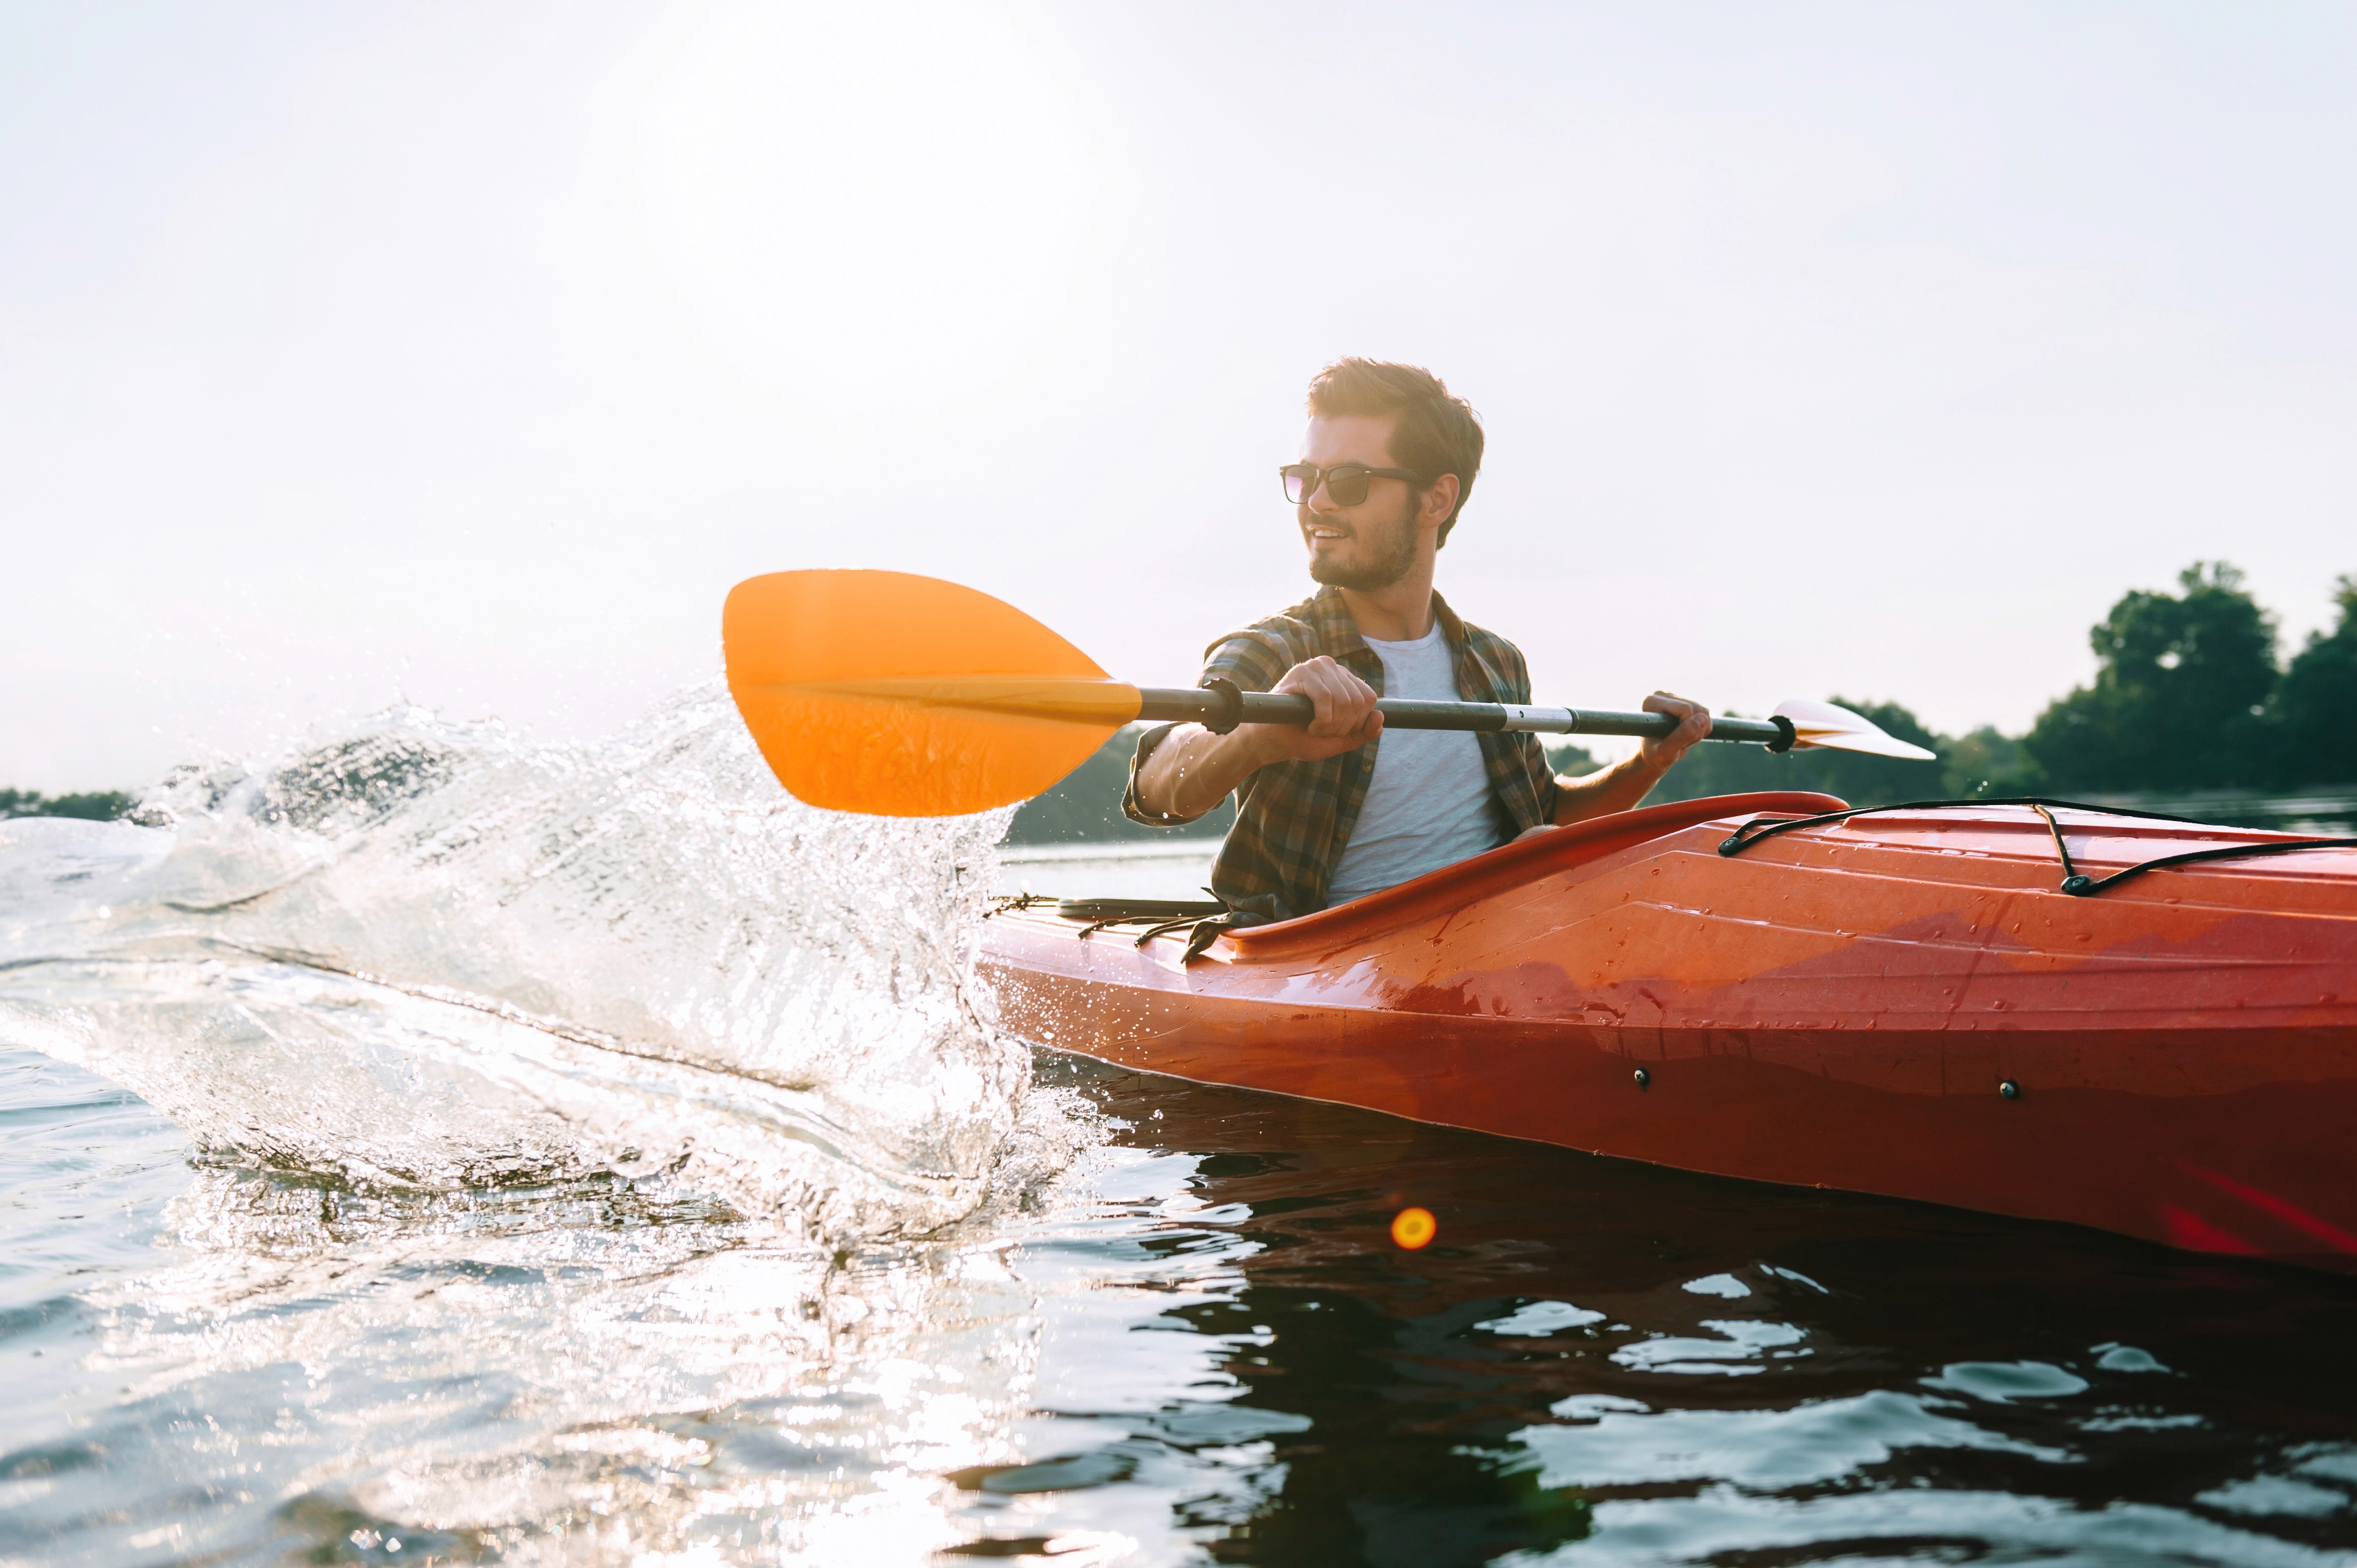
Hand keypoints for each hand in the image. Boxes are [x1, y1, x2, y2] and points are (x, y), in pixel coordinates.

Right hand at [1255, 655, 1382, 762]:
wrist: (1270, 742)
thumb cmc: (1301, 738)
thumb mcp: (1338, 740)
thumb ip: (1361, 732)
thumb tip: (1381, 719)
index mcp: (1342, 679)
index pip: (1369, 698)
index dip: (1356, 723)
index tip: (1335, 732)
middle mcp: (1332, 667)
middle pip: (1358, 701)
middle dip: (1343, 727)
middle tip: (1322, 733)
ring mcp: (1316, 666)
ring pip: (1343, 700)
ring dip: (1331, 726)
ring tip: (1314, 729)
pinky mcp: (1301, 671)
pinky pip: (1326, 698)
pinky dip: (1321, 720)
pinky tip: (1309, 726)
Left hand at [1637, 690, 1710, 771]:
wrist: (1655, 757)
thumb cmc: (1656, 757)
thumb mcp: (1666, 752)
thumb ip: (1682, 735)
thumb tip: (1703, 718)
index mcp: (1651, 702)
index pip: (1686, 709)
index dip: (1688, 729)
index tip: (1675, 742)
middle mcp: (1662, 695)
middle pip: (1696, 708)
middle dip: (1694, 731)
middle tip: (1680, 744)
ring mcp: (1675, 697)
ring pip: (1704, 711)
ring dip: (1699, 731)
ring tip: (1682, 741)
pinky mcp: (1686, 702)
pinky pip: (1706, 713)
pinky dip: (1703, 729)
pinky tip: (1688, 735)